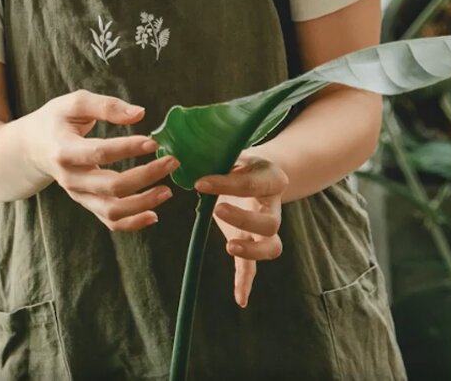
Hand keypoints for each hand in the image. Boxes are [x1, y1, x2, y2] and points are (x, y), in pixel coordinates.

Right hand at [25, 90, 178, 231]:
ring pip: (112, 210)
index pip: (100, 152)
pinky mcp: (86, 203)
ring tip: (167, 190)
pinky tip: (154, 214)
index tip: (153, 142)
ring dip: (143, 203)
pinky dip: (133, 222)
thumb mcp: (74, 103)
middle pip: (111, 186)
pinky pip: (110, 221)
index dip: (128, 148)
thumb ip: (106, 106)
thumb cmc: (56, 121)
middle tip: (171, 161)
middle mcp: (70, 178)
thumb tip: (140, 114)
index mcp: (64, 150)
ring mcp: (78, 195)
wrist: (32, 148)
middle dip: (146, 176)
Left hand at [194, 152, 287, 306]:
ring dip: (252, 250)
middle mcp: (274, 205)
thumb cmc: (237, 158)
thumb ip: (212, 151)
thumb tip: (176, 149)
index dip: (227, 183)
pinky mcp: (252, 242)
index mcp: (271, 177)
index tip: (200, 183)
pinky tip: (239, 299)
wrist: (257, 169)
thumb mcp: (230, 150)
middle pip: (270, 221)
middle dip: (244, 219)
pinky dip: (246, 282)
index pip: (252, 183)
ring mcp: (266, 227)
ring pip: (271, 245)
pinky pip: (253, 266)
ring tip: (229, 246)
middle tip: (218, 210)